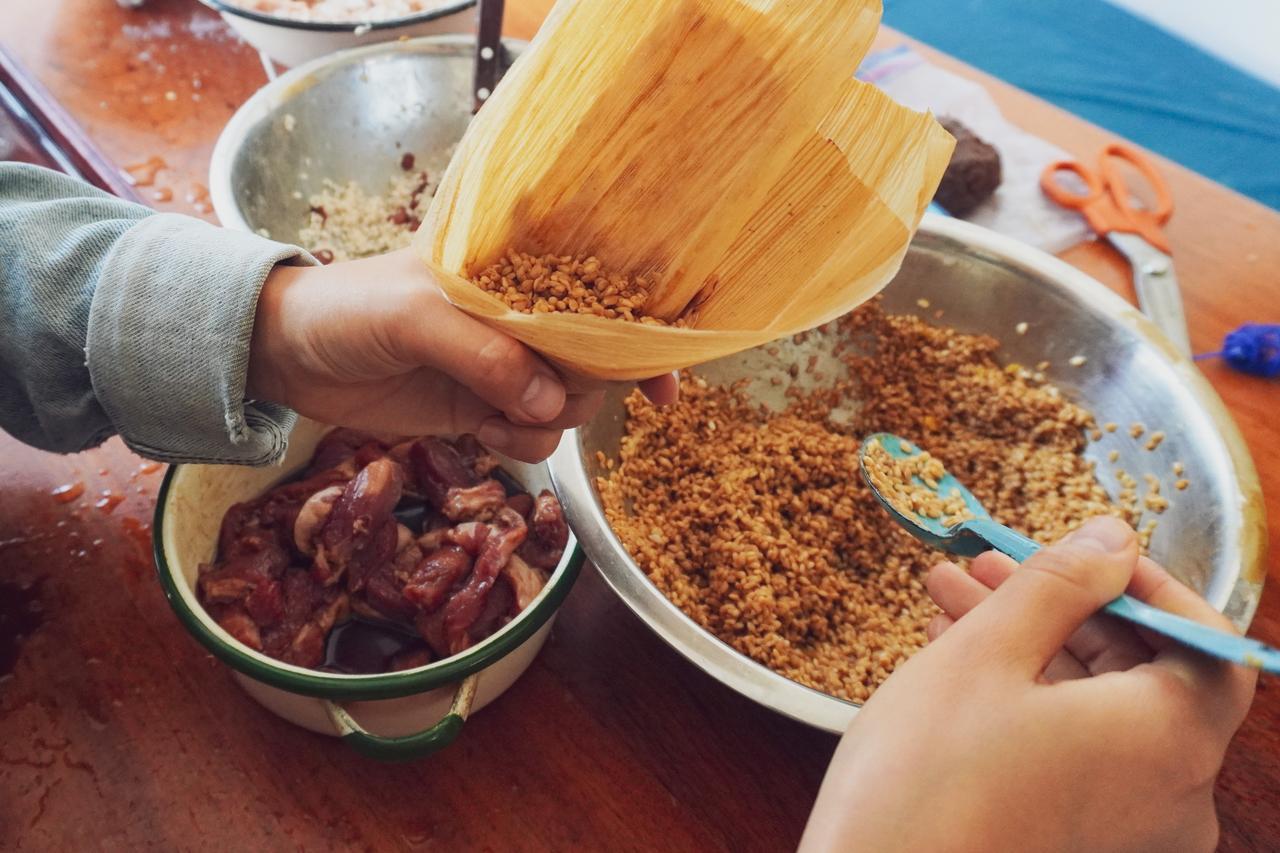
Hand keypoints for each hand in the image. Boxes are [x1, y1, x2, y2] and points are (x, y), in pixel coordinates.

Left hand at [247, 248, 677, 461]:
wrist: (285, 354)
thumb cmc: (348, 308)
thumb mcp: (415, 316)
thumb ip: (484, 354)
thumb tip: (548, 404)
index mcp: (513, 274)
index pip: (595, 298)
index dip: (638, 338)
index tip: (666, 383)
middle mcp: (518, 321)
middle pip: (591, 363)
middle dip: (586, 391)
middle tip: (551, 403)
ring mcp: (500, 369)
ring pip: (565, 408)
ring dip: (546, 424)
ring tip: (497, 419)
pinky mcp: (479, 410)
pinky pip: (530, 438)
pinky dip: (520, 446)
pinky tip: (483, 434)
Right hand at [800, 517, 1255, 852]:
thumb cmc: (925, 782)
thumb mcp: (986, 654)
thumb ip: (1059, 584)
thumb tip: (1112, 538)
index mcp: (1168, 742)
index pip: (1206, 643)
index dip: (1147, 584)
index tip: (1084, 549)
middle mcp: (1170, 795)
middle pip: (1141, 671)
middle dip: (1061, 605)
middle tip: (990, 561)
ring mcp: (1127, 828)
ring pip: (1095, 707)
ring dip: (1028, 642)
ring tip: (950, 595)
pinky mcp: (1082, 842)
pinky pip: (1073, 750)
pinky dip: (1026, 697)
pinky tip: (956, 650)